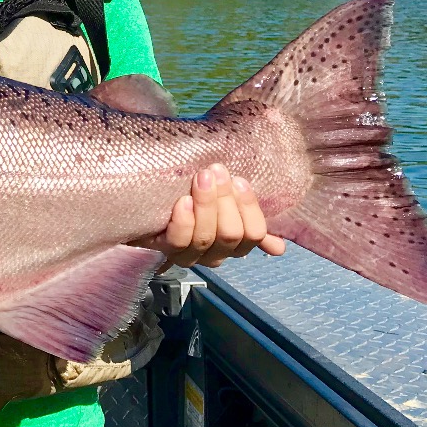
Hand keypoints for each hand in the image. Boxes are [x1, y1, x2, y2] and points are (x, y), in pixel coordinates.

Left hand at [139, 164, 286, 268]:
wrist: (148, 207)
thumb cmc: (191, 199)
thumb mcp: (223, 206)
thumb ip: (247, 219)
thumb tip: (279, 247)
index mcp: (234, 244)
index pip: (253, 234)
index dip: (249, 208)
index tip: (239, 180)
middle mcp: (214, 254)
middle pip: (230, 234)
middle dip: (225, 200)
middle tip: (217, 171)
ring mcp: (189, 255)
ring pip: (206, 237)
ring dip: (206, 204)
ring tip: (202, 178)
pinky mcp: (164, 250)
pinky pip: (179, 241)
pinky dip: (184, 221)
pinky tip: (183, 201)